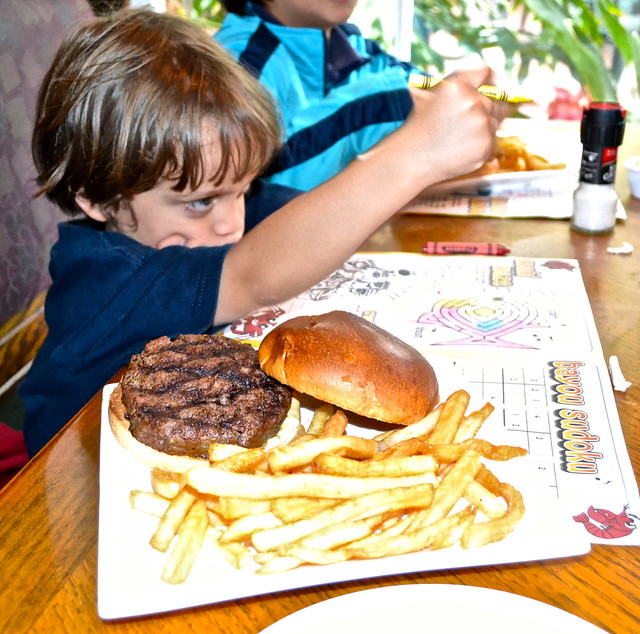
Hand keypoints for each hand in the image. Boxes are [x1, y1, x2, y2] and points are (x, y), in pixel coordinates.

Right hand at [404, 66, 500, 183]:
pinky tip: (460, 147)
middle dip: (488, 105)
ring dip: (484, 125)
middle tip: (471, 117)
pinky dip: (480, 143)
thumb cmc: (419, 126)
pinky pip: (492, 139)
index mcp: (457, 86)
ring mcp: (481, 125)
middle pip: (499, 97)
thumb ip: (459, 82)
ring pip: (497, 119)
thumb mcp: (431, 94)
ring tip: (459, 135)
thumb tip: (494, 77)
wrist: (412, 159)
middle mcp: (473, 102)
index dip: (489, 79)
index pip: (486, 72)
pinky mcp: (486, 145)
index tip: (489, 86)